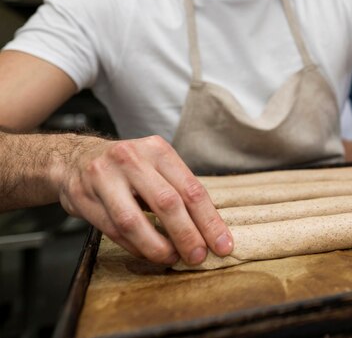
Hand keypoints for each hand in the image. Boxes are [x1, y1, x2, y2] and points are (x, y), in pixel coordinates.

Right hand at [55, 135, 232, 264]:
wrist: (73, 159)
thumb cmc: (126, 168)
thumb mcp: (156, 166)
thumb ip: (179, 190)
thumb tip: (211, 228)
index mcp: (157, 150)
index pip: (191, 189)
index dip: (209, 221)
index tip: (222, 244)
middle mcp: (131, 158)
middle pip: (167, 203)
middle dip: (187, 235)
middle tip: (199, 256)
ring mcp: (104, 176)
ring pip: (134, 221)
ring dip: (157, 246)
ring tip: (173, 258)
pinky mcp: (83, 196)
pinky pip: (112, 230)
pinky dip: (134, 247)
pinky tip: (148, 253)